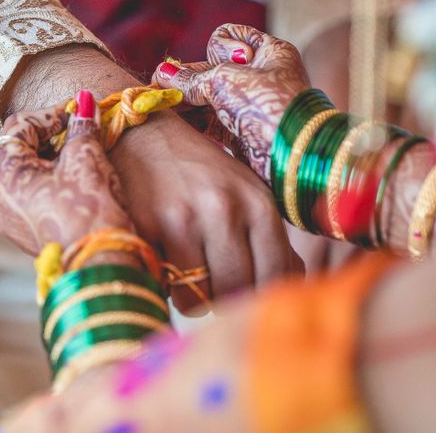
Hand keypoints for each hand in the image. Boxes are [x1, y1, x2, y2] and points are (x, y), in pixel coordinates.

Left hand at [0, 91, 131, 253]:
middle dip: (40, 134)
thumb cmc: (89, 209)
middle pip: (9, 147)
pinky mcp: (19, 231)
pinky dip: (39, 177)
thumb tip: (86, 103)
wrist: (100, 263)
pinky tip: (66, 177)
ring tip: (71, 152)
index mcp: (2, 172)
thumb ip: (82, 127)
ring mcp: (4, 216)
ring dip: (39, 155)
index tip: (77, 113)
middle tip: (71, 129)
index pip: (18, 126)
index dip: (50, 115)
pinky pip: (20, 192)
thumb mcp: (86, 159)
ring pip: (14, 170)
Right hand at [109, 113, 300, 312]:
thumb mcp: (246, 194)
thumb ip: (269, 239)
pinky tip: (163, 258)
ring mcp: (184, 219)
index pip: (276, 276)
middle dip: (225, 299)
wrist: (145, 137)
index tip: (247, 293)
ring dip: (191, 296)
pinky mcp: (147, 226)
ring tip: (186, 272)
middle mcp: (225, 209)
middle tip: (212, 284)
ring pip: (198, 299)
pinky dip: (163, 283)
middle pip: (236, 292)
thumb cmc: (202, 174)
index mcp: (258, 203)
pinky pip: (162, 286)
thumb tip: (289, 284)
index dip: (262, 295)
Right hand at [151, 24, 310, 184]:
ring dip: (187, 101)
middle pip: (212, 69)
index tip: (224, 62)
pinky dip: (193, 121)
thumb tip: (161, 75)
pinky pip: (210, 121)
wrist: (293, 155)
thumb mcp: (225, 81)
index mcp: (269, 52)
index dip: (217, 48)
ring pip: (209, 97)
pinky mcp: (242, 133)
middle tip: (161, 87)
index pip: (228, 36)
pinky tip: (174, 122)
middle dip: (189, 79)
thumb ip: (191, 78)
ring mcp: (251, 106)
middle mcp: (261, 76)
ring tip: (163, 106)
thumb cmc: (267, 105)